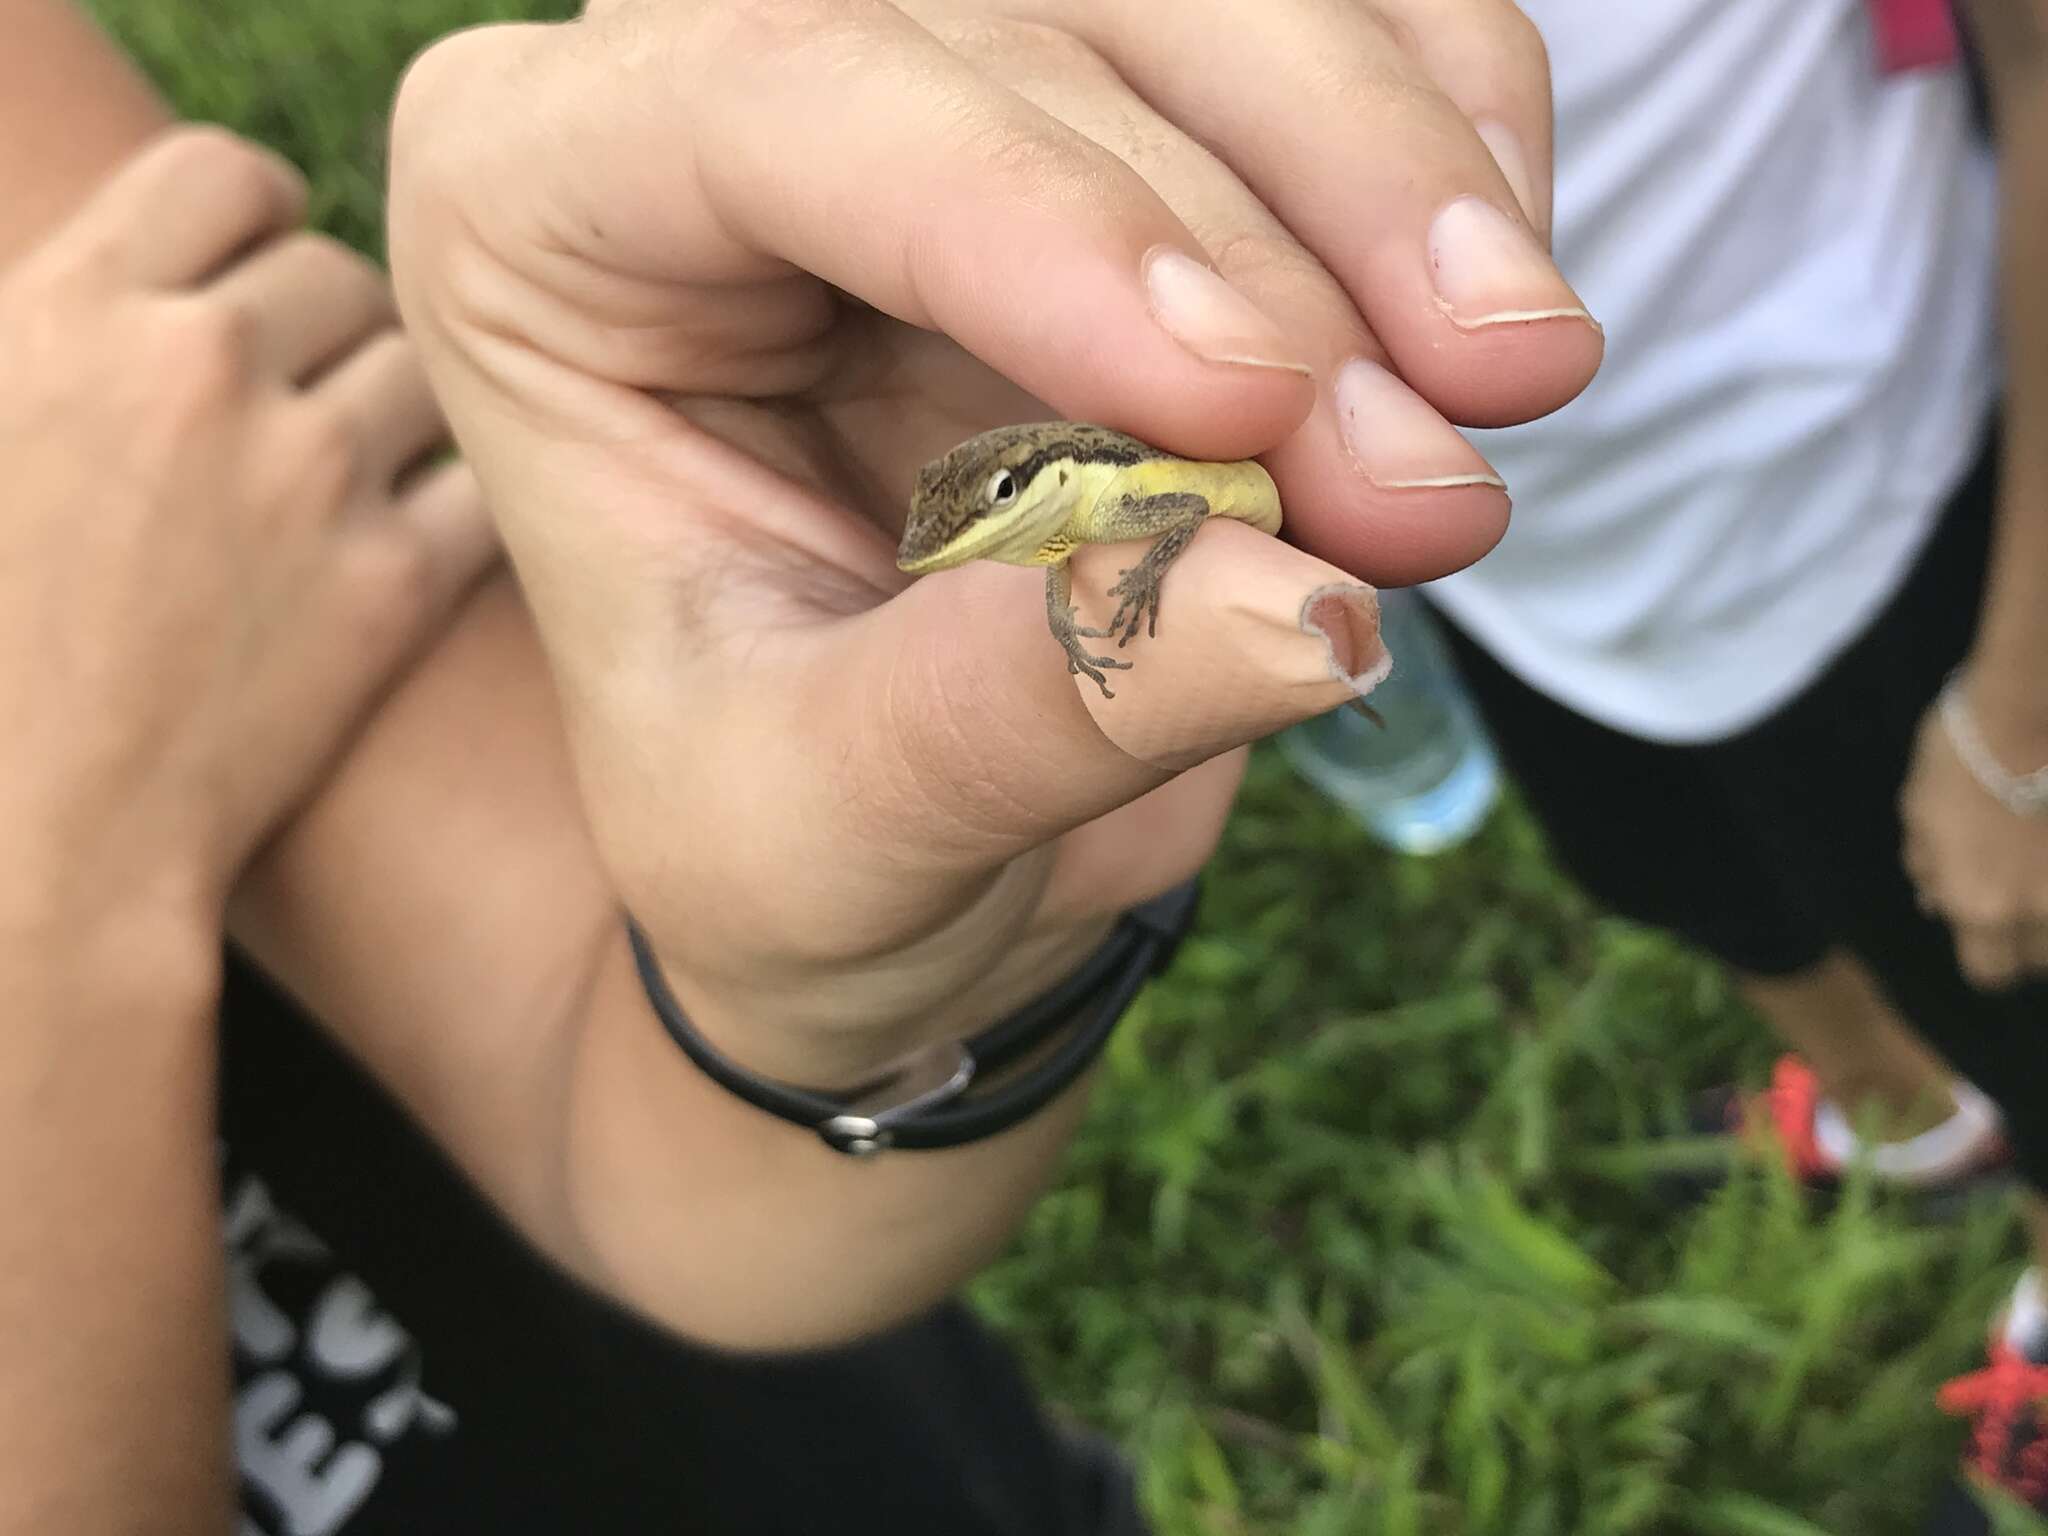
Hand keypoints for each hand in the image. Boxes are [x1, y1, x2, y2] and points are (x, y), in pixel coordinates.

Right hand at [0, 126, 494, 932]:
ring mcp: (311, 477)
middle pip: (339, 276)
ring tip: (349, 474)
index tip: (255, 263)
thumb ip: (47, 333)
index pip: (225, 174)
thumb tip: (110, 306)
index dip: (253, 213)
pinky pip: (480, 487)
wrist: (28, 835)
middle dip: (325, 328)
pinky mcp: (396, 586)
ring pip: (422, 373)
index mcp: (70, 309)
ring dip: (398, 411)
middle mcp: (199, 369)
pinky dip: (458, 506)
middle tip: (300, 394)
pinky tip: (412, 542)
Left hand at [387, 0, 1601, 1083]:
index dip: (1042, 214)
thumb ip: (1031, 714)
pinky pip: (1327, 21)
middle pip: (1029, 6)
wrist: (891, 854)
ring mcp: (930, 69)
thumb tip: (1305, 610)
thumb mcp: (837, 829)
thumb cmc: (785, 842)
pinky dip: (1449, 128)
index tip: (1257, 405)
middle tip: (1427, 473)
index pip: (783, 98)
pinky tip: (1496, 300)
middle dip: (1272, 219)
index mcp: (539, 221)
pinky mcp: (1116, 113)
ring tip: (1508, 393)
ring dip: (1392, 169)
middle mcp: (713, 89)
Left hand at [1902, 664, 2047, 987]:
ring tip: (2038, 869)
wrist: (2027, 707)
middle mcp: (2037, 908)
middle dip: (2028, 940)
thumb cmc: (1962, 755)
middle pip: (2039, 960)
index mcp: (1978, 904)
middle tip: (2019, 897)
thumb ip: (1930, 867)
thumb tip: (1933, 902)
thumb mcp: (1920, 812)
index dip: (1986, 957)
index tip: (1986, 934)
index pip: (1987, 972)